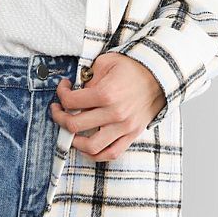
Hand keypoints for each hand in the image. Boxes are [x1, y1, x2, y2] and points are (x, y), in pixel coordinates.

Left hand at [49, 52, 166, 160]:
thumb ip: (88, 77)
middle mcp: (114, 114)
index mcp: (106, 93)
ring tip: (70, 131)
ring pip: (91, 146)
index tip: (64, 88)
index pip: (70, 101)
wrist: (159, 75)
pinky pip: (111, 153)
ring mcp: (124, 127)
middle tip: (58, 110)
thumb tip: (76, 91)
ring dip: (74, 141)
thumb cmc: (132, 67)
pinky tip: (85, 146)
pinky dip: (95, 154)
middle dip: (59, 117)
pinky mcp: (132, 135)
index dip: (61, 94)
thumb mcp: (106, 62)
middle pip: (75, 125)